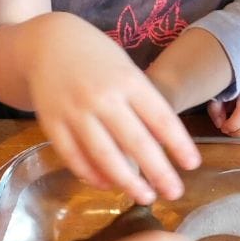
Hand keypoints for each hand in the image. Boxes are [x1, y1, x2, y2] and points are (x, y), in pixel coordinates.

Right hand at [27, 15, 199, 203]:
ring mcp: (75, 112)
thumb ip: (141, 102)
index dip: (179, 144)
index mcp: (127, 80)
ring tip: (146, 197)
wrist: (46, 43)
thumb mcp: (125, 69)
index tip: (192, 165)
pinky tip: (108, 185)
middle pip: (136, 142)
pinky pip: (74, 158)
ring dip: (128, 181)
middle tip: (175, 192)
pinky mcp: (52, 124)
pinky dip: (92, 176)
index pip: (160, 118)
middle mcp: (102, 97)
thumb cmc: (95, 57)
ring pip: (104, 156)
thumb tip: (162, 145)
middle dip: (159, 172)